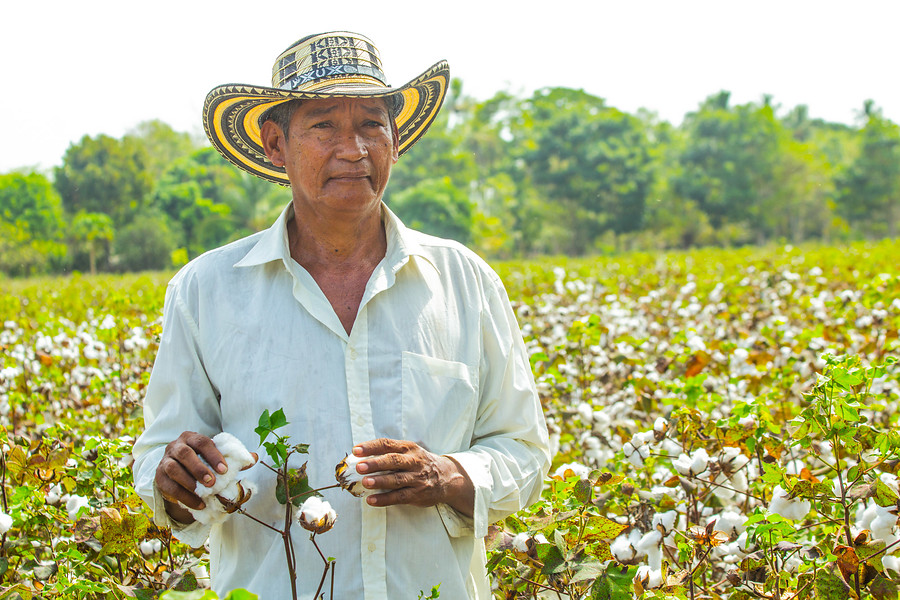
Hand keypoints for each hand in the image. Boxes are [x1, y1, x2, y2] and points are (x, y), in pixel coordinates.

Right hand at [155, 431, 227, 523]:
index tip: (224, 469)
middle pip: (185, 454)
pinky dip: (184, 496)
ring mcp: (165, 461)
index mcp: (191, 438)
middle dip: (199, 468)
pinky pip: (169, 487)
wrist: (178, 475)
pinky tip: (198, 504)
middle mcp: (175, 446)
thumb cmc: (201, 462)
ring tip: (204, 493)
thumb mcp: (215, 458)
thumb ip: (233, 458)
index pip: (202, 442)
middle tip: (212, 482)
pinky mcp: (159, 478)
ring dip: (189, 482)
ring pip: (173, 469)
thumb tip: (253, 458)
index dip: (213, 455)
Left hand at [353, 438, 473, 516]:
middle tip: (360, 467)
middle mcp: (414, 461)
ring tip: (365, 483)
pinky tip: (371, 500)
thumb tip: (360, 457)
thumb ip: (390, 452)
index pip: (387, 444)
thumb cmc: (420, 463)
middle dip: (375, 464)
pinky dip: (385, 499)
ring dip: (380, 481)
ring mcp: (417, 478)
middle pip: (393, 461)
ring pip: (397, 479)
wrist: (447, 477)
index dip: (371, 447)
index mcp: (408, 448)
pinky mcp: (418, 494)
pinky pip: (400, 497)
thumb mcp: (410, 452)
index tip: (356, 450)